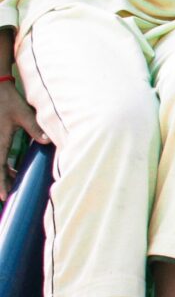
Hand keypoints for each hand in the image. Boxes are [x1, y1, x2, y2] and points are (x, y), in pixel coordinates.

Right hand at [0, 80, 45, 198]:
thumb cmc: (9, 100)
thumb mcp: (24, 114)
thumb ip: (35, 128)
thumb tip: (47, 141)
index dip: (1, 182)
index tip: (3, 196)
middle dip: (3, 181)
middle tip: (10, 193)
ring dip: (4, 172)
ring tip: (15, 181)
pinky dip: (3, 164)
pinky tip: (13, 169)